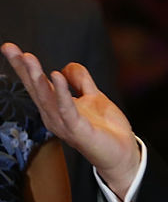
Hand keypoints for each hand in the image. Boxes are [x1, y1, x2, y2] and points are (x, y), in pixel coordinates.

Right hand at [2, 42, 140, 199]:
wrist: (122, 153)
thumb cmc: (105, 129)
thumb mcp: (94, 97)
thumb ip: (81, 81)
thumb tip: (66, 66)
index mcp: (56, 107)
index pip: (37, 83)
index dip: (23, 66)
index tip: (10, 47)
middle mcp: (54, 115)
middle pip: (35, 88)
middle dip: (23, 68)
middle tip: (9, 48)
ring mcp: (64, 123)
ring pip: (46, 97)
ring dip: (37, 76)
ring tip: (27, 57)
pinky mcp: (77, 129)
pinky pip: (67, 108)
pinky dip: (61, 92)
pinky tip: (56, 76)